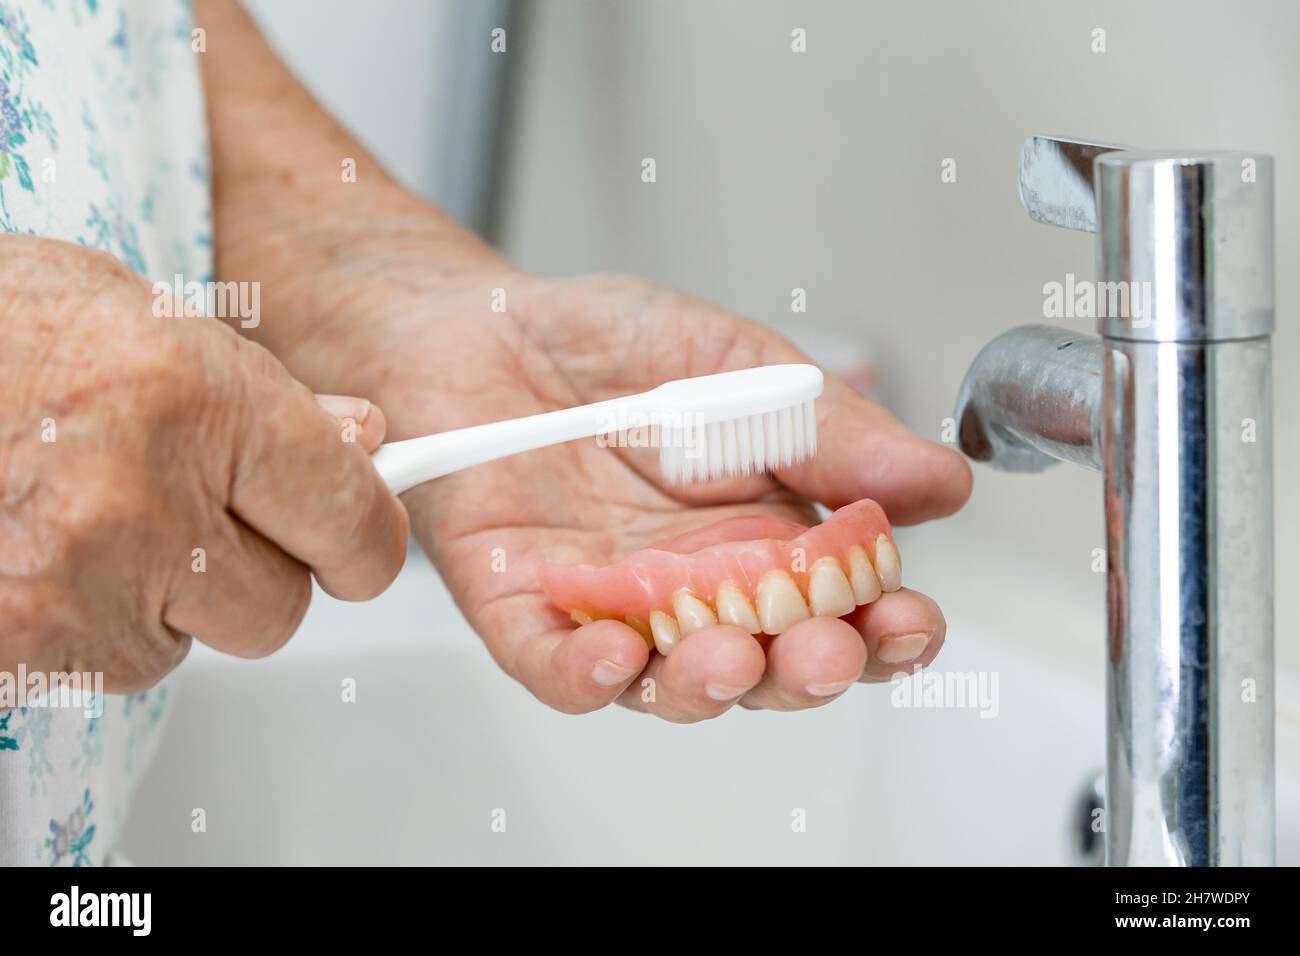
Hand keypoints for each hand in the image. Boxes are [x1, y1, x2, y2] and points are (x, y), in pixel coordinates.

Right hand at [0, 236, 408, 690]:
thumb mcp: (146, 320)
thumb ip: (269, 398)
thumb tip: (363, 445)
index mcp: (194, 396)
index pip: (351, 518)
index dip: (365, 540)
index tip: (360, 545)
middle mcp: (142, 498)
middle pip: (280, 607)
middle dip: (250, 569)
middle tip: (187, 511)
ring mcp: (70, 584)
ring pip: (192, 645)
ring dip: (164, 600)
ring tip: (84, 514)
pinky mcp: (17, 646)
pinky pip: (110, 667)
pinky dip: (91, 625)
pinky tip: (38, 550)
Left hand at [282, 261, 970, 721]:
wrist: (487, 326)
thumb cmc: (611, 345)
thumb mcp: (739, 366)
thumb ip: (831, 430)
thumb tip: (947, 485)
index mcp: (761, 534)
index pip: (840, 606)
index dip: (882, 629)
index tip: (907, 623)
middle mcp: (693, 587)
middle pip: (766, 664)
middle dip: (804, 672)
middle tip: (826, 652)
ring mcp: (608, 604)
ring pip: (667, 682)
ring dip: (704, 686)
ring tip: (727, 658)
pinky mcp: (520, 606)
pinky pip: (552, 663)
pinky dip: (583, 675)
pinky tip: (613, 658)